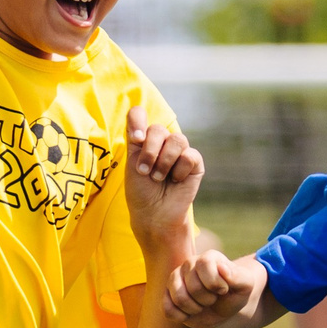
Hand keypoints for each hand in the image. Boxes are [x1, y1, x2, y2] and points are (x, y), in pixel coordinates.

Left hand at [123, 106, 202, 256]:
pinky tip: (175, 181)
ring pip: (177, 140)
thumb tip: (137, 112)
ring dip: (164, 162)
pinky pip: (189, 156)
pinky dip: (179, 170)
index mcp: (143, 139)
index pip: (139, 115)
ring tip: (158, 178)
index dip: (138, 120)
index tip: (136, 139)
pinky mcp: (195, 163)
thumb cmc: (140, 192)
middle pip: (158, 129)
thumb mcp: (131, 163)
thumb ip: (135, 138)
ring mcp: (180, 152)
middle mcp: (162, 142)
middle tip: (144, 171)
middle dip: (149, 151)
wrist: (154, 215)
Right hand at [164, 250, 259, 327]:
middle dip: (208, 300)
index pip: (204, 265)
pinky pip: (168, 309)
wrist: (223, 310)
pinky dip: (182, 317)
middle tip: (213, 299)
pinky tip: (191, 314)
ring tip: (202, 306)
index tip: (223, 290)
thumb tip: (221, 268)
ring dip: (195, 309)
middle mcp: (189, 264)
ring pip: (179, 298)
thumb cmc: (234, 295)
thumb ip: (238, 276)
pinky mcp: (167, 295)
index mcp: (208, 258)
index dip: (215, 283)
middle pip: (193, 287)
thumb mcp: (245, 286)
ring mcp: (175, 279)